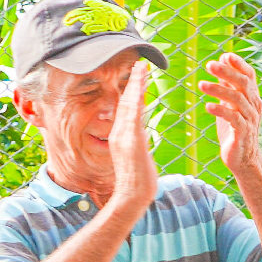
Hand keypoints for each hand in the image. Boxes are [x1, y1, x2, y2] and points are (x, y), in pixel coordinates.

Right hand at [107, 58, 162, 218]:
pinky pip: (132, 114)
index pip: (126, 109)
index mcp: (121, 136)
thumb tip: (142, 138)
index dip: (131, 91)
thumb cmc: (137, 182)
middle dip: (133, 82)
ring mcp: (123, 136)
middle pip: (125, 101)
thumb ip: (137, 145)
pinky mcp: (130, 140)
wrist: (131, 197)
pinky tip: (140, 86)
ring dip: (135, 84)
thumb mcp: (137, 159)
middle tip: (140, 63)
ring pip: (129, 104)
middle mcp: (119, 133)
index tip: (138, 77)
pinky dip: (135, 98)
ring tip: (142, 67)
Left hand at [196, 54, 261, 184]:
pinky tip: (208, 106)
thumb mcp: (230, 104)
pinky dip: (221, 111)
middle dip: (227, 72)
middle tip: (209, 65)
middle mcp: (254, 106)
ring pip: (237, 99)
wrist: (243, 159)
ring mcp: (250, 119)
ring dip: (219, 90)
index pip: (249, 76)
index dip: (239, 64)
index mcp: (252, 97)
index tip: (225, 55)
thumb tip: (221, 61)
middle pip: (243, 84)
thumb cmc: (235, 130)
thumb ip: (228, 84)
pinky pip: (234, 118)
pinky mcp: (243, 133)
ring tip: (201, 84)